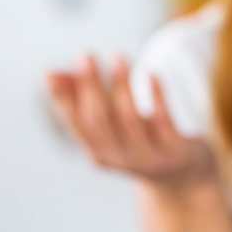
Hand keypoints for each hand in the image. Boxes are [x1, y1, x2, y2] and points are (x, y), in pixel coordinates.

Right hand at [45, 53, 212, 188]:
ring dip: (121, 86)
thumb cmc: (140, 140)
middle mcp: (119, 157)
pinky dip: (157, 97)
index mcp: (98, 151)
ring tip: (117, 56)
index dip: (63, 100)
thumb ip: (82, 97)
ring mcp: (148, 156)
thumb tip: (48, 73)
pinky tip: (152, 74)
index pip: (75, 125)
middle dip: (91, 86)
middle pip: (99, 121)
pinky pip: (164, 123)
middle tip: (85, 54)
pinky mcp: (175, 151)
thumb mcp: (112, 123)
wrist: (183, 177)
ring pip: (129, 120)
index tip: (50, 74)